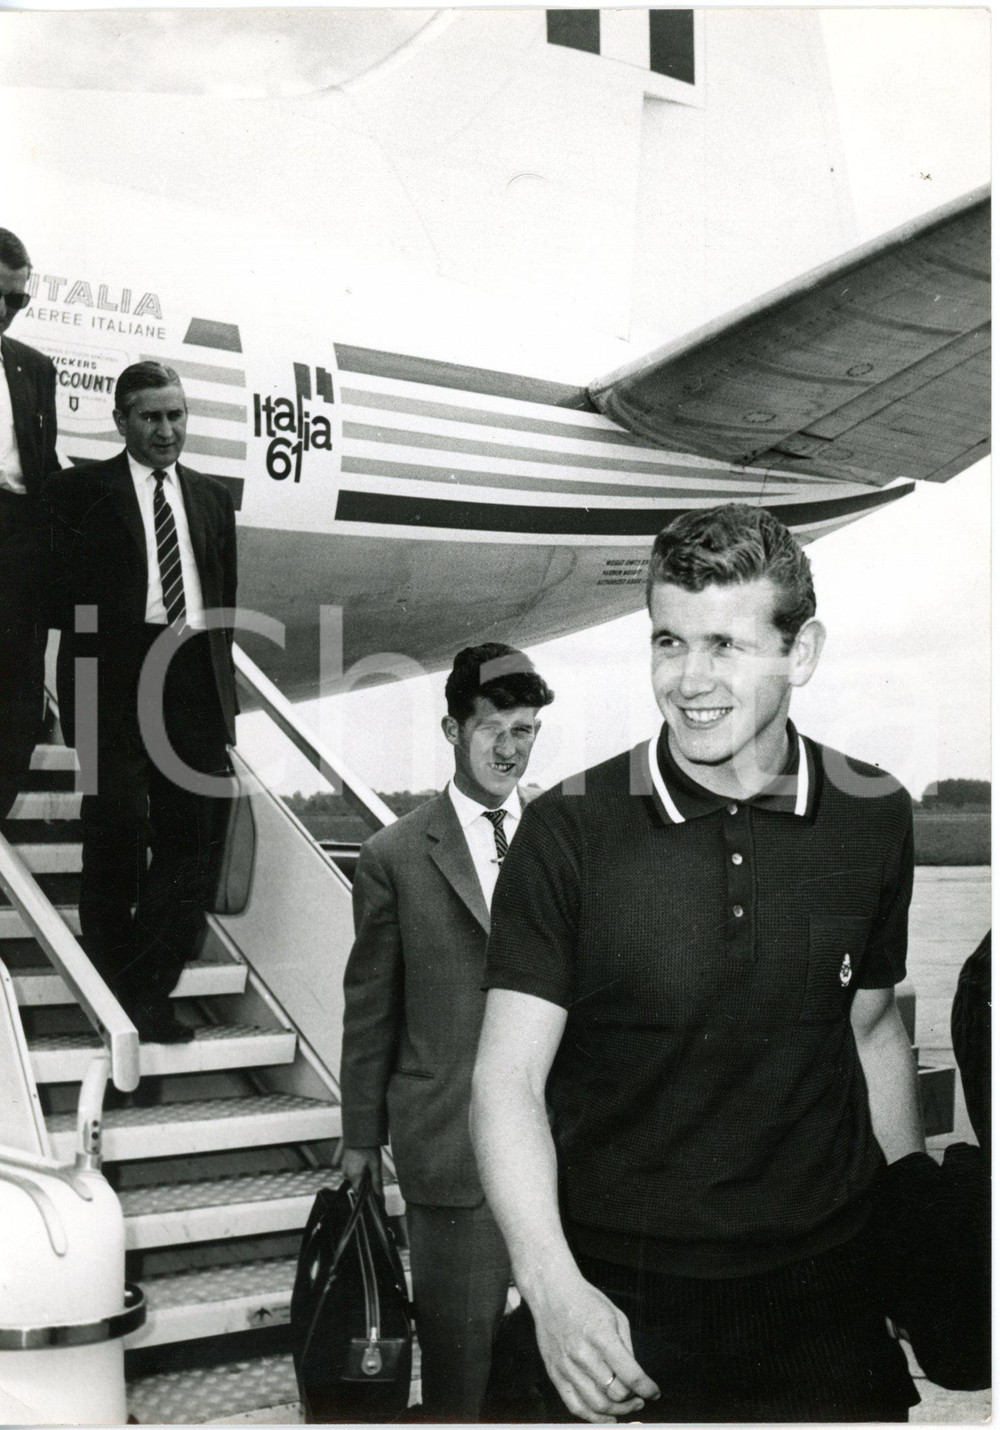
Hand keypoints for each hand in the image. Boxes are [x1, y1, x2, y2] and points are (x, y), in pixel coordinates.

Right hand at [341, 1145, 383, 1197]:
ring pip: (354, 1176)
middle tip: (373, 1171)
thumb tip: (380, 1196)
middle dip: (365, 1181)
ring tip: (369, 1163)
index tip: (373, 1191)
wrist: (361, 1133)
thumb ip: (377, 1182)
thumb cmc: (369, 1149)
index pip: (358, 1193)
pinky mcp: (344, 1161)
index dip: (366, 1194)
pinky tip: (363, 1160)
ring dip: (361, 1174)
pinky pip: (351, 1169)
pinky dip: (357, 1168)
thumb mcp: (376, 1165)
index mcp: (354, 1176)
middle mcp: (346, 1173)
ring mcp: (344, 1166)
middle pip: (356, 1184)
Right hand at [526, 1268, 658, 1422]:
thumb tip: (635, 1376)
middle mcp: (582, 1354)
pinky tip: (606, 1416)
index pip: (630, 1374)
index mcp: (601, 1336)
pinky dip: (593, 1417)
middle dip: (633, 1399)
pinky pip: (574, 1406)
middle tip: (639, 1397)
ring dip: (617, 1411)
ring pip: (596, 1405)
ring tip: (626, 1406)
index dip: (647, 1388)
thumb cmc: (586, 1301)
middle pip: (615, 1393)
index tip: (654, 1392)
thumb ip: (626, 1348)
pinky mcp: (555, 1374)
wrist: (551, 1293)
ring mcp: (567, 1366)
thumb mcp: (616, 1315)